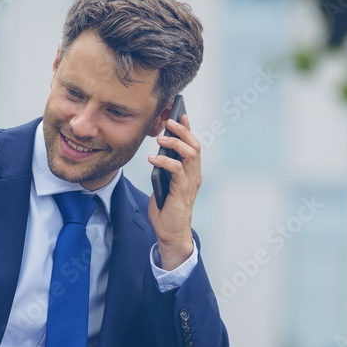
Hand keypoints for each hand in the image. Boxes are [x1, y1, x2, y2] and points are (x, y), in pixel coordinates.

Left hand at [147, 114, 200, 270]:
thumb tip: (157, 153)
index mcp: (191, 172)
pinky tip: (152, 158)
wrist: (171, 233)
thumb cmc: (166, 209)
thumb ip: (164, 170)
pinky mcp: (182, 191)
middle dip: (183, 131)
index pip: (193, 145)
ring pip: (189, 154)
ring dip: (175, 143)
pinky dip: (164, 161)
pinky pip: (176, 170)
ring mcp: (190, 183)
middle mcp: (194, 175)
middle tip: (169, 121)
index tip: (180, 114)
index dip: (188, 129)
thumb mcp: (164, 184)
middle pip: (194, 145)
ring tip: (161, 138)